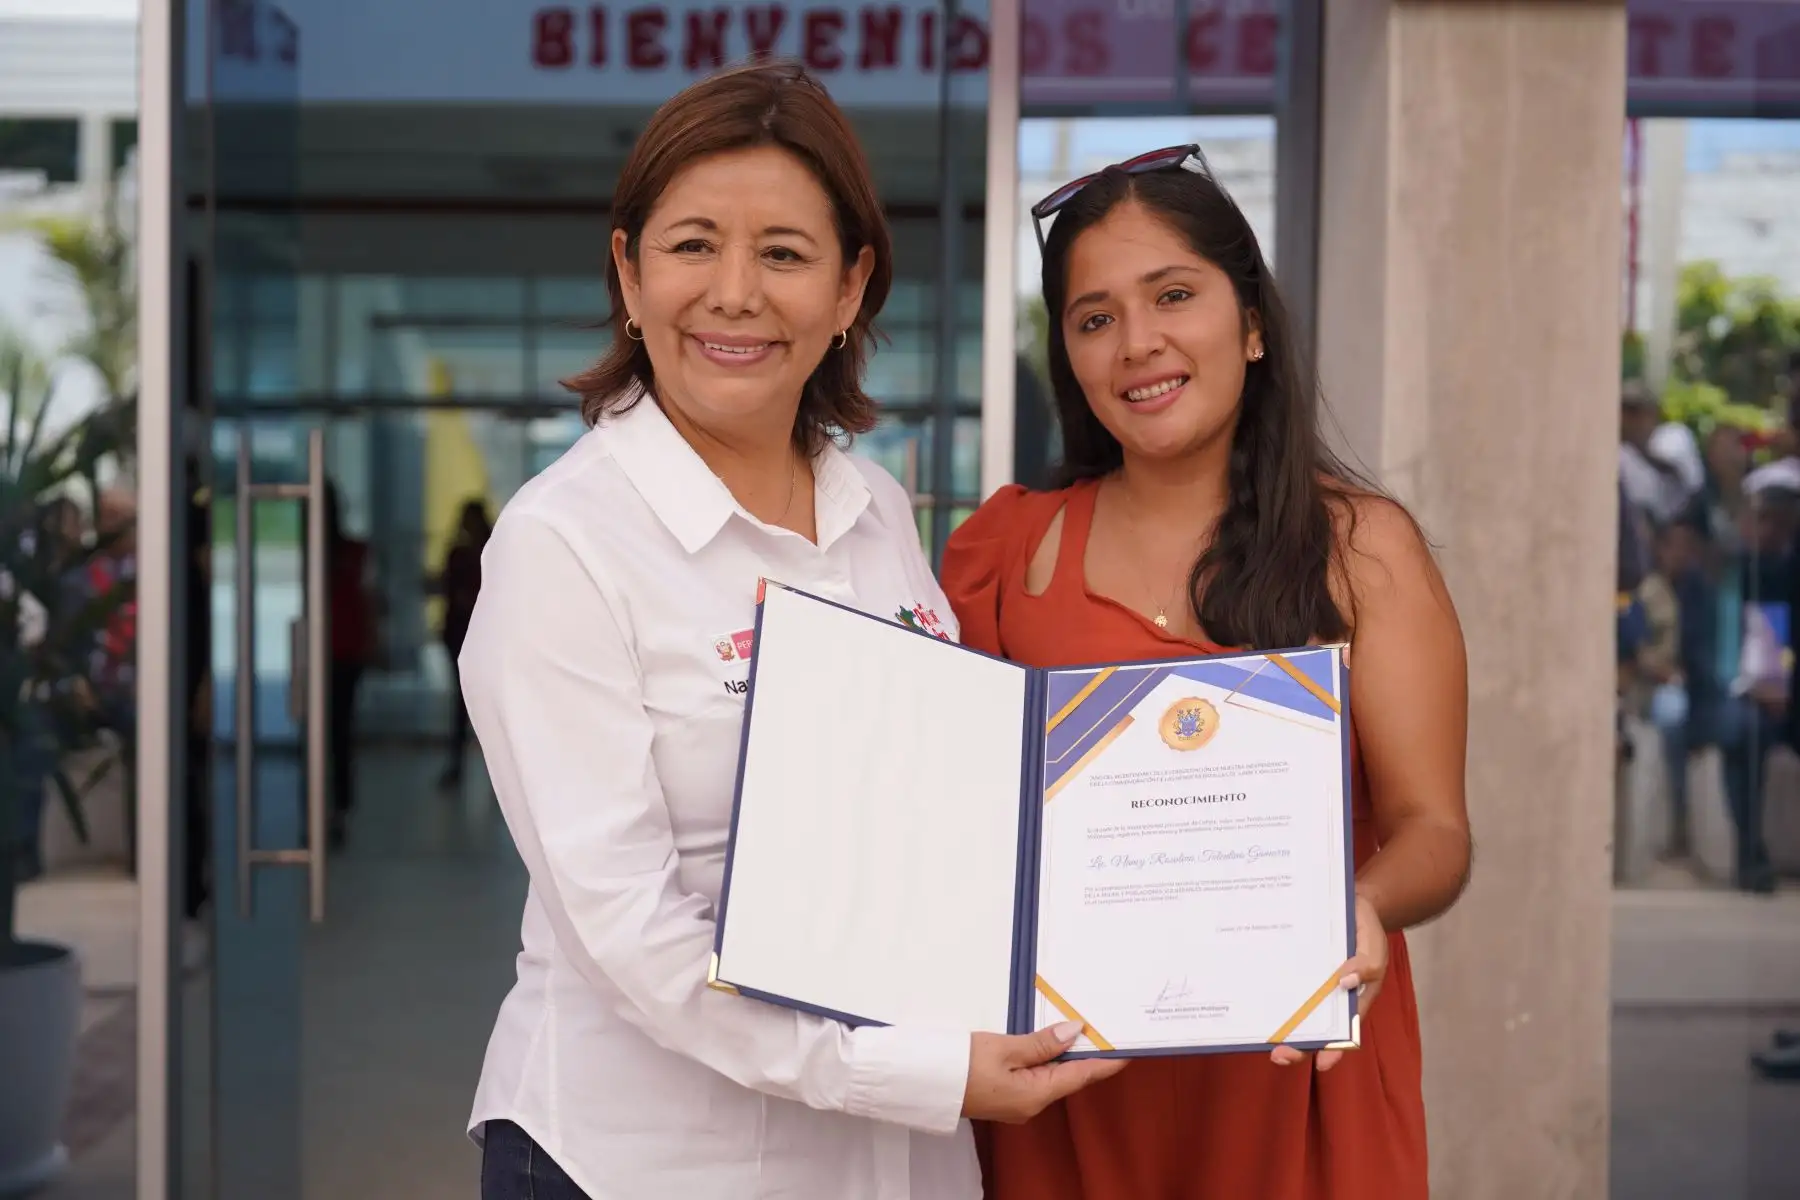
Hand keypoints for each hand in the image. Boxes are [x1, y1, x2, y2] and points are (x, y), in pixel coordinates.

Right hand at [961, 1022, 1126, 1122]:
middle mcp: (1031, 1104)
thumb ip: (1041, 1042)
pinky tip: (1048, 1043)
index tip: (1129, 1048)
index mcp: (1035, 1094)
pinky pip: (1035, 1077)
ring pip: (1051, 1076)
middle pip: (1069, 1076)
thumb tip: (1074, 1032)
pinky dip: (1046, 1059)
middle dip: (1087, 1054)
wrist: (921, 1083)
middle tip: (1105, 1029)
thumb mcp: (1003, 1047)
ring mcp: (1017, 1102)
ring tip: (1082, 1030)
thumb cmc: (959, 1064)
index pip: (1082, 1075)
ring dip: (1065, 1054)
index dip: (1106, 1061)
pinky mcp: (1004, 1096)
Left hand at [1271, 891, 1387, 1072]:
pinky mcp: (1291, 969)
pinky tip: (1253, 994)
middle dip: (1296, 1045)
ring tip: (1260, 1034)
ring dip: (1277, 1024)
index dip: (1333, 1050)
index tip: (1322, 1065)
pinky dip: (1268, 991)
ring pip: (1290, 1010)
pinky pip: (1280, 982)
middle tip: (1278, 1053)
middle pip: (1312, 1029)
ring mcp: (1307, 984)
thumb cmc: (1366, 930)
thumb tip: (1344, 983)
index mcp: (1350, 1001)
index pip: (1344, 1032)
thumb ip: (1366, 966)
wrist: (1348, 904)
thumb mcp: (1374, 946)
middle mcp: (1326, 998)